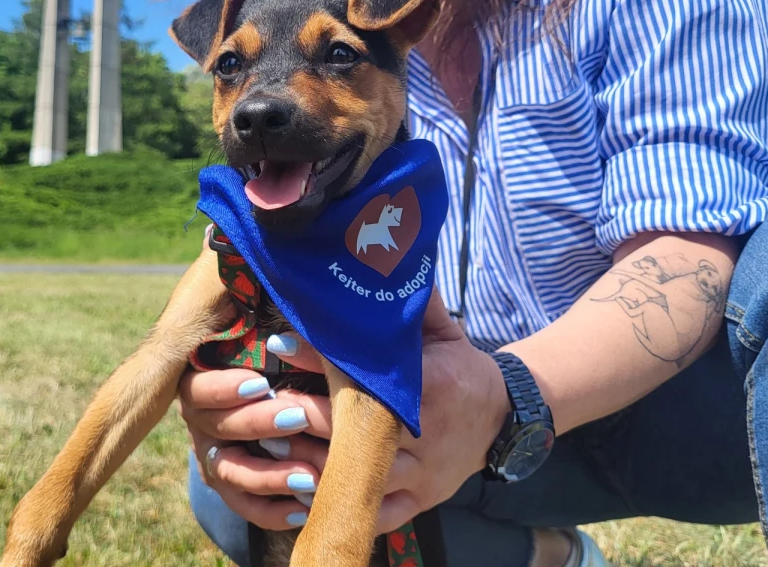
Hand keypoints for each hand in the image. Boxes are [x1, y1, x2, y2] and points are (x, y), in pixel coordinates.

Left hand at [177, 290, 508, 532]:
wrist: (503, 419)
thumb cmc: (458, 367)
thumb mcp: (441, 329)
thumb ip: (410, 300)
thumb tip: (379, 254)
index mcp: (429, 385)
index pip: (366, 371)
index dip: (319, 356)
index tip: (280, 341)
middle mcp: (424, 433)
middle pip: (354, 429)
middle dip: (304, 414)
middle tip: (263, 398)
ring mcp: (421, 473)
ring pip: (358, 476)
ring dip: (309, 462)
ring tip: (268, 442)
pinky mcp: (418, 502)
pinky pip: (373, 513)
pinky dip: (335, 507)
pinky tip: (297, 494)